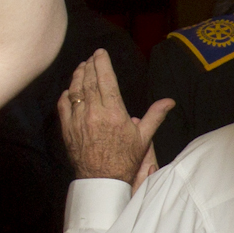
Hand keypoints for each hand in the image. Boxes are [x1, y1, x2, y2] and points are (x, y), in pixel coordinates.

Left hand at [59, 50, 170, 187]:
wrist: (102, 180)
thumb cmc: (125, 160)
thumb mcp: (143, 138)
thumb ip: (155, 116)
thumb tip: (170, 101)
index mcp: (114, 112)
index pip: (106, 79)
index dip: (102, 62)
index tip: (100, 52)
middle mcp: (94, 113)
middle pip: (89, 80)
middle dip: (89, 65)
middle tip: (91, 57)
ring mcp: (78, 120)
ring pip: (75, 90)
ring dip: (77, 76)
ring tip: (81, 68)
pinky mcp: (67, 129)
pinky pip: (63, 105)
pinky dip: (66, 95)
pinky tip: (70, 90)